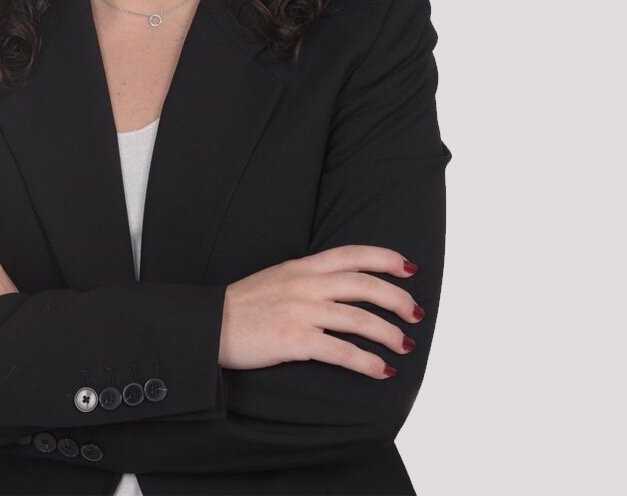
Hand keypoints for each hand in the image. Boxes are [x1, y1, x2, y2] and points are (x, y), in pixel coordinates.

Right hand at [219, 244, 423, 378]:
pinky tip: (382, 371)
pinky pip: (341, 351)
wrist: (210, 325)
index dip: (385, 259)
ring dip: (389, 333)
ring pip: (359, 318)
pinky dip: (367, 362)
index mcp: (302, 267)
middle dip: (397, 299)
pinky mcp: (295, 340)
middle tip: (416, 313)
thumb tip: (339, 287)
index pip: (352, 254)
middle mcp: (305, 284)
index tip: (409, 268)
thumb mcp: (277, 277)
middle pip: (364, 285)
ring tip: (405, 345)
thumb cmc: (242, 306)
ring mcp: (301, 311)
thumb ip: (307, 278)